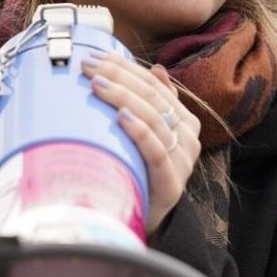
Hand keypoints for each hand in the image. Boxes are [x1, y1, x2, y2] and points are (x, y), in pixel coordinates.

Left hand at [81, 52, 200, 235]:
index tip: (96, 55)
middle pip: (153, 99)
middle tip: (87, 66)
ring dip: (124, 98)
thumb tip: (157, 69)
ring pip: (155, 120)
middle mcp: (188, 139)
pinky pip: (157, 152)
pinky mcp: (171, 184)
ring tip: (97, 84)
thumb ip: (155, 103)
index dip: (126, 67)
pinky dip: (140, 132)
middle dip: (119, 77)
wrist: (140, 220)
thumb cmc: (139, 172)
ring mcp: (182, 162)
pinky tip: (122, 117)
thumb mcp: (146, 136)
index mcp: (185, 122)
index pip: (154, 85)